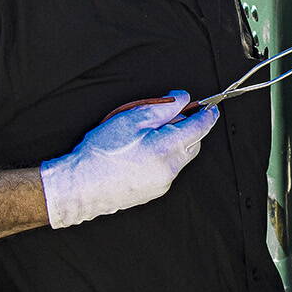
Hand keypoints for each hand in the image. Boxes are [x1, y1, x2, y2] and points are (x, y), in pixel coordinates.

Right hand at [39, 91, 218, 228]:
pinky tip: (141, 154)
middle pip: (193, 143)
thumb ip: (162, 107)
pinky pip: (168, 170)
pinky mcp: (155, 191)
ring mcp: (163, 183)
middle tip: (167, 118)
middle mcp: (170, 168)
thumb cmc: (100, 152)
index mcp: (166, 148)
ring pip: (181, 157)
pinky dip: (163, 158)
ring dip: (174, 144)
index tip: (211, 107)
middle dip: (187, 128)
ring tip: (146, 137)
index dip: (207, 114)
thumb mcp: (130, 118)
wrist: (79, 186)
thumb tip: (183, 99)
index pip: (200, 127)